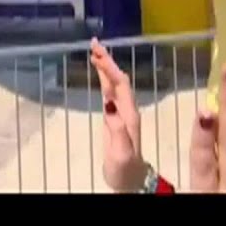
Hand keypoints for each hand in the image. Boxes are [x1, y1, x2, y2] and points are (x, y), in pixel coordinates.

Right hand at [90, 38, 147, 191]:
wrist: (132, 181)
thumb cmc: (125, 170)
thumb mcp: (121, 153)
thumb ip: (118, 131)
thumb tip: (110, 106)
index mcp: (129, 115)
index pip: (121, 85)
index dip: (110, 68)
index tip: (97, 53)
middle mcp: (128, 110)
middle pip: (119, 79)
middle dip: (107, 61)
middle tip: (93, 44)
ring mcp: (122, 113)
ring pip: (114, 84)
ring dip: (105, 67)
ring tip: (94, 52)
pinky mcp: (116, 118)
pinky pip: (110, 92)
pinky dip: (104, 79)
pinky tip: (98, 72)